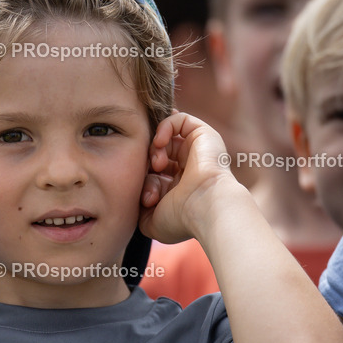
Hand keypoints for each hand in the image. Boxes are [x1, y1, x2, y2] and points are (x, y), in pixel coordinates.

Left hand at [139, 112, 235, 243]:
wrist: (206, 208)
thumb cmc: (181, 219)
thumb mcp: (152, 222)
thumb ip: (139, 212)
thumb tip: (137, 202)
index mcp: (180, 189)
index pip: (153, 176)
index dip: (145, 183)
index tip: (146, 199)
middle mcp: (189, 169)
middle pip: (157, 156)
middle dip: (148, 165)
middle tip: (151, 176)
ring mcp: (197, 152)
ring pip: (166, 139)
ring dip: (155, 148)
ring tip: (157, 163)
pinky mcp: (204, 135)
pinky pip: (179, 120)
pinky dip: (164, 127)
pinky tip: (159, 142)